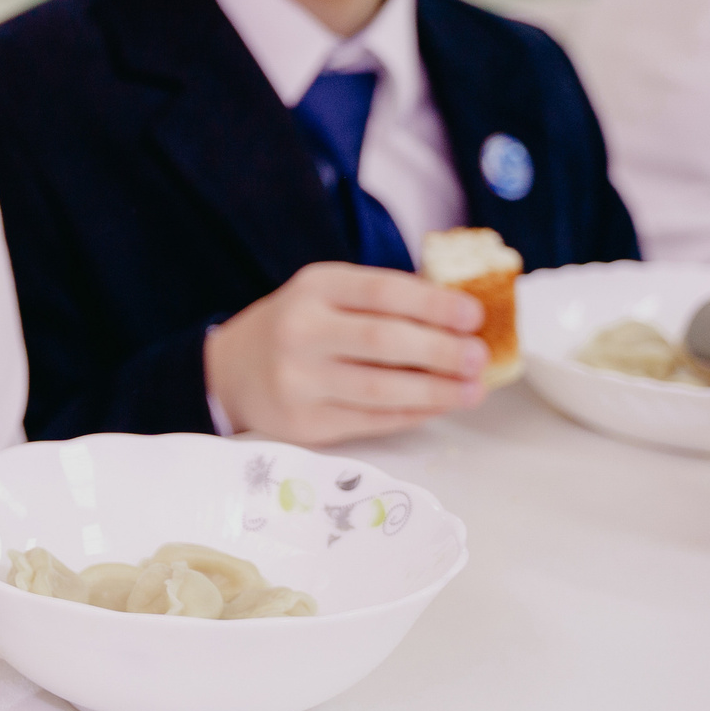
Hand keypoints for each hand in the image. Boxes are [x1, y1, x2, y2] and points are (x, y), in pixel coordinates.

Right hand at [204, 262, 487, 445]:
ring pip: (381, 389)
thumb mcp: (327, 294)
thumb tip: (460, 319)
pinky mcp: (304, 422)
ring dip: (436, 391)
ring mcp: (299, 380)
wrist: (230, 371)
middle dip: (441, 350)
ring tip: (472, 390)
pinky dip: (412, 414)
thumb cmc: (298, 326)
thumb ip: (383, 300)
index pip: (382, 291)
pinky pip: (371, 420)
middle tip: (478, 356)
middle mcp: (301, 331)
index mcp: (314, 288)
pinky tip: (437, 406)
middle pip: (383, 341)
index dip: (433, 303)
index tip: (473, 315)